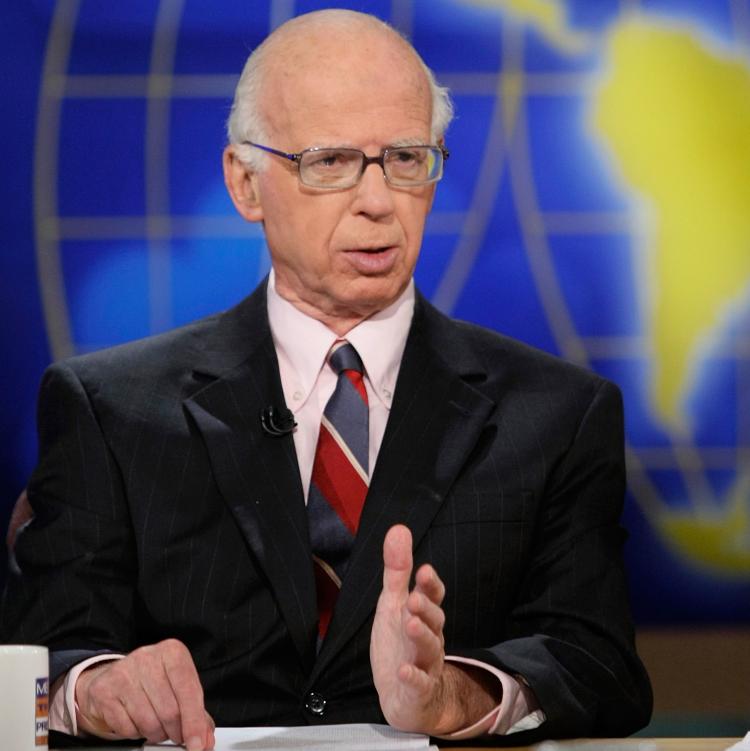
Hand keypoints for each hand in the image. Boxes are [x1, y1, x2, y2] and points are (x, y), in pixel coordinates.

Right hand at [75, 638, 214, 749]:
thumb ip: (196, 712)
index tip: (199, 744)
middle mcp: (148, 658)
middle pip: (170, 711)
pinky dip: (135, 733)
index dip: (195, 723)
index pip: (189, 691)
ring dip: (156, 734)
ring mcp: (124, 674)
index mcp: (172, 652)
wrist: (114, 676)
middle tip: (176, 733)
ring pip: (149, 723)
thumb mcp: (178, 687)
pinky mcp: (104, 692)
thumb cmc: (152, 681)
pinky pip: (126, 728)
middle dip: (176, 731)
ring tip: (156, 724)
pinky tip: (136, 720)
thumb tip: (205, 738)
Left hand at [369, 524, 453, 733]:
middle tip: (415, 598)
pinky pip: (419, 686)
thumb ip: (397, 569)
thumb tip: (398, 528)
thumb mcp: (394, 603)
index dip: (430, 585)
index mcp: (423, 615)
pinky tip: (404, 672)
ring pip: (429, 650)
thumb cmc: (401, 643)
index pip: (432, 597)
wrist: (409, 697)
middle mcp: (429, 638)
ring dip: (421, 636)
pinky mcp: (417, 691)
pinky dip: (413, 679)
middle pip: (434, 621)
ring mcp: (425, 665)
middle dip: (426, 609)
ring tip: (411, 624)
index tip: (424, 570)